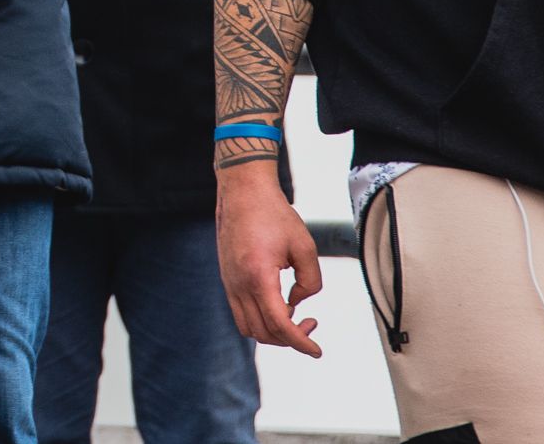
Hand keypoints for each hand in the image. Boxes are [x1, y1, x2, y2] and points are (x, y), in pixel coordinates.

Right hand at [217, 157, 321, 356]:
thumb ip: (311, 281)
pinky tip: (278, 303)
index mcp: (259, 276)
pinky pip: (240, 313)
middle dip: (290, 338)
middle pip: (263, 333)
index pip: (279, 325)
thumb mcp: (305, 246)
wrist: (243, 192)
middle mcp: (239, 284)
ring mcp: (229, 283)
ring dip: (273, 332)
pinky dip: (260, 320)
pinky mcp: (227, 279)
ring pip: (248, 328)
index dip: (300, 342)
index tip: (317, 350)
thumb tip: (298, 302)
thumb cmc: (274, 214)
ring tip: (293, 314)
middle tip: (312, 323)